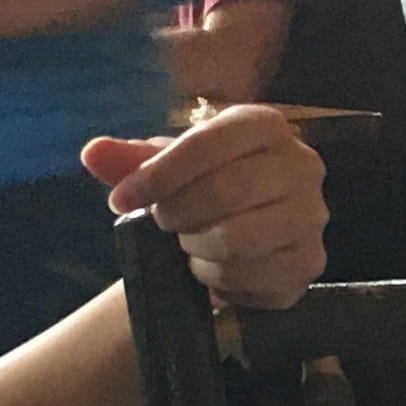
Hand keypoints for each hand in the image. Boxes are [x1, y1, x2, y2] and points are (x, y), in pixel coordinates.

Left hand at [83, 106, 325, 310]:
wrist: (235, 244)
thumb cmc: (200, 194)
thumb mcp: (164, 172)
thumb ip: (129, 161)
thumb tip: (93, 152)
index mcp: (266, 127)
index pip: (214, 140)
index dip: (161, 172)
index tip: (120, 199)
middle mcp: (302, 166)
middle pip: (228, 189)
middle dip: (177, 213)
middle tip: (159, 224)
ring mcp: (312, 218)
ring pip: (237, 238)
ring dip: (196, 248)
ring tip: (187, 245)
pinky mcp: (309, 264)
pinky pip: (251, 276)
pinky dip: (218, 278)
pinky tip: (211, 269)